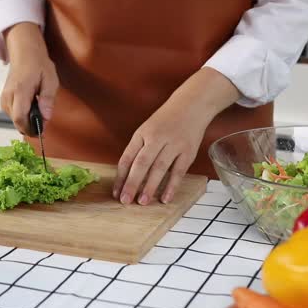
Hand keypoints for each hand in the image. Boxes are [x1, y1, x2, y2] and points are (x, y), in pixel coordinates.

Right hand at [0, 22, 58, 135]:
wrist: (24, 53)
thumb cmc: (38, 64)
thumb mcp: (50, 80)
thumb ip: (48, 99)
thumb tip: (46, 117)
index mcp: (20, 91)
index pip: (20, 118)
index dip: (31, 128)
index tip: (42, 131)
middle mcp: (8, 96)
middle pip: (17, 122)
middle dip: (31, 127)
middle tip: (44, 121)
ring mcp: (4, 98)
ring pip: (15, 120)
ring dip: (28, 121)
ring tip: (39, 110)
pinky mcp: (4, 99)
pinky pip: (13, 115)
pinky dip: (23, 116)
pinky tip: (31, 108)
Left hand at [113, 67, 240, 204]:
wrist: (191, 106)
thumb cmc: (166, 121)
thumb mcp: (147, 130)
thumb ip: (138, 151)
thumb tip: (126, 177)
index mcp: (142, 134)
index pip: (127, 158)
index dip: (120, 177)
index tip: (116, 193)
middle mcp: (157, 138)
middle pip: (141, 163)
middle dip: (132, 183)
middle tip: (125, 200)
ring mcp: (174, 144)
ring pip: (159, 168)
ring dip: (150, 187)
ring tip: (142, 202)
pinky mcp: (188, 151)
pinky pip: (178, 171)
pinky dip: (171, 186)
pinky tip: (165, 198)